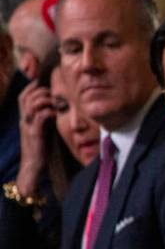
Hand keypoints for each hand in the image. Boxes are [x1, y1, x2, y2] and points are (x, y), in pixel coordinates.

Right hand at [16, 81, 55, 196]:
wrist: (34, 165)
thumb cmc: (41, 147)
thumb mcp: (43, 128)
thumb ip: (45, 117)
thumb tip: (56, 107)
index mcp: (25, 118)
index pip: (23, 96)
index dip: (31, 87)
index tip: (43, 83)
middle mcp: (24, 120)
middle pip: (25, 97)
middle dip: (39, 92)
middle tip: (52, 95)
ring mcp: (29, 126)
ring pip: (31, 105)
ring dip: (44, 100)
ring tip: (55, 104)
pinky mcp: (36, 134)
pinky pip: (40, 117)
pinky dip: (49, 112)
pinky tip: (57, 114)